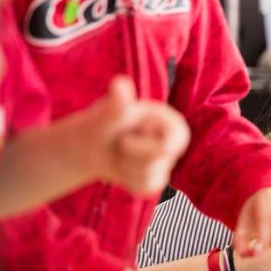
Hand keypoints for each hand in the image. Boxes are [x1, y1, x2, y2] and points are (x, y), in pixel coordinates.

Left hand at [83, 76, 189, 194]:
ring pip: (151, 175)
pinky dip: (129, 181)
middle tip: (121, 141)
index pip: (178, 133)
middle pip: (161, 157)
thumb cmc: (103, 124)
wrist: (91, 147)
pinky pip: (146, 187)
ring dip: (127, 167)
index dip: (174, 141)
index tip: (165, 148)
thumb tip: (119, 83)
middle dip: (134, 151)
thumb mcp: (109, 114)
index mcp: (166, 120)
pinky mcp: (155, 179)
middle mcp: (170, 141)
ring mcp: (164, 162)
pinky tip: (122, 169)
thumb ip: (119, 104)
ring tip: (120, 154)